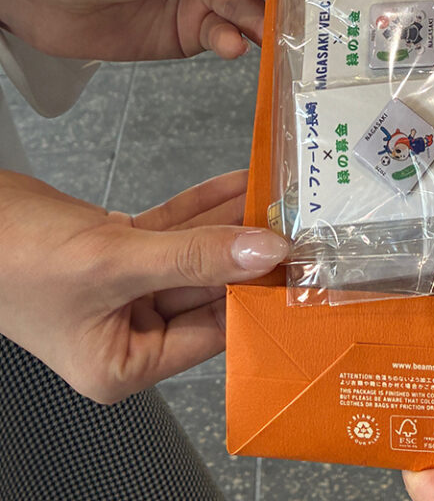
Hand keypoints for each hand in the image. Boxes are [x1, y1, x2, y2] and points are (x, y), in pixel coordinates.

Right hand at [0, 169, 286, 402]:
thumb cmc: (13, 260)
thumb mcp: (114, 262)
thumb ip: (193, 256)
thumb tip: (261, 251)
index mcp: (125, 362)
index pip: (210, 331)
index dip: (252, 294)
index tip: (293, 262)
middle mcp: (129, 330)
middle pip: (206, 287)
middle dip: (246, 249)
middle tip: (293, 219)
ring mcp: (126, 288)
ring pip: (194, 252)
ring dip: (230, 221)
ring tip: (274, 193)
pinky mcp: (121, 251)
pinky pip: (174, 229)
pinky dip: (202, 206)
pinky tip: (237, 182)